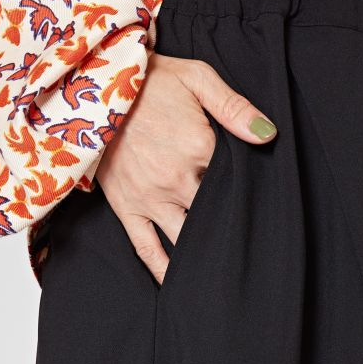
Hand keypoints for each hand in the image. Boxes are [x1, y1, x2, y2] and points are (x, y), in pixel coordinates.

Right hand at [95, 51, 277, 285]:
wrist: (94, 82)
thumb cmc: (150, 80)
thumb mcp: (198, 78)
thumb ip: (235, 107)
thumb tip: (268, 135)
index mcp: (199, 147)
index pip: (237, 181)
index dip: (251, 189)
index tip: (261, 197)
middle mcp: (176, 180)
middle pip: (215, 212)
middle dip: (232, 223)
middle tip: (253, 243)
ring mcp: (149, 198)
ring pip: (187, 237)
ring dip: (205, 254)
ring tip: (225, 275)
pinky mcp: (126, 207)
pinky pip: (146, 247)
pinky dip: (163, 269)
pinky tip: (179, 285)